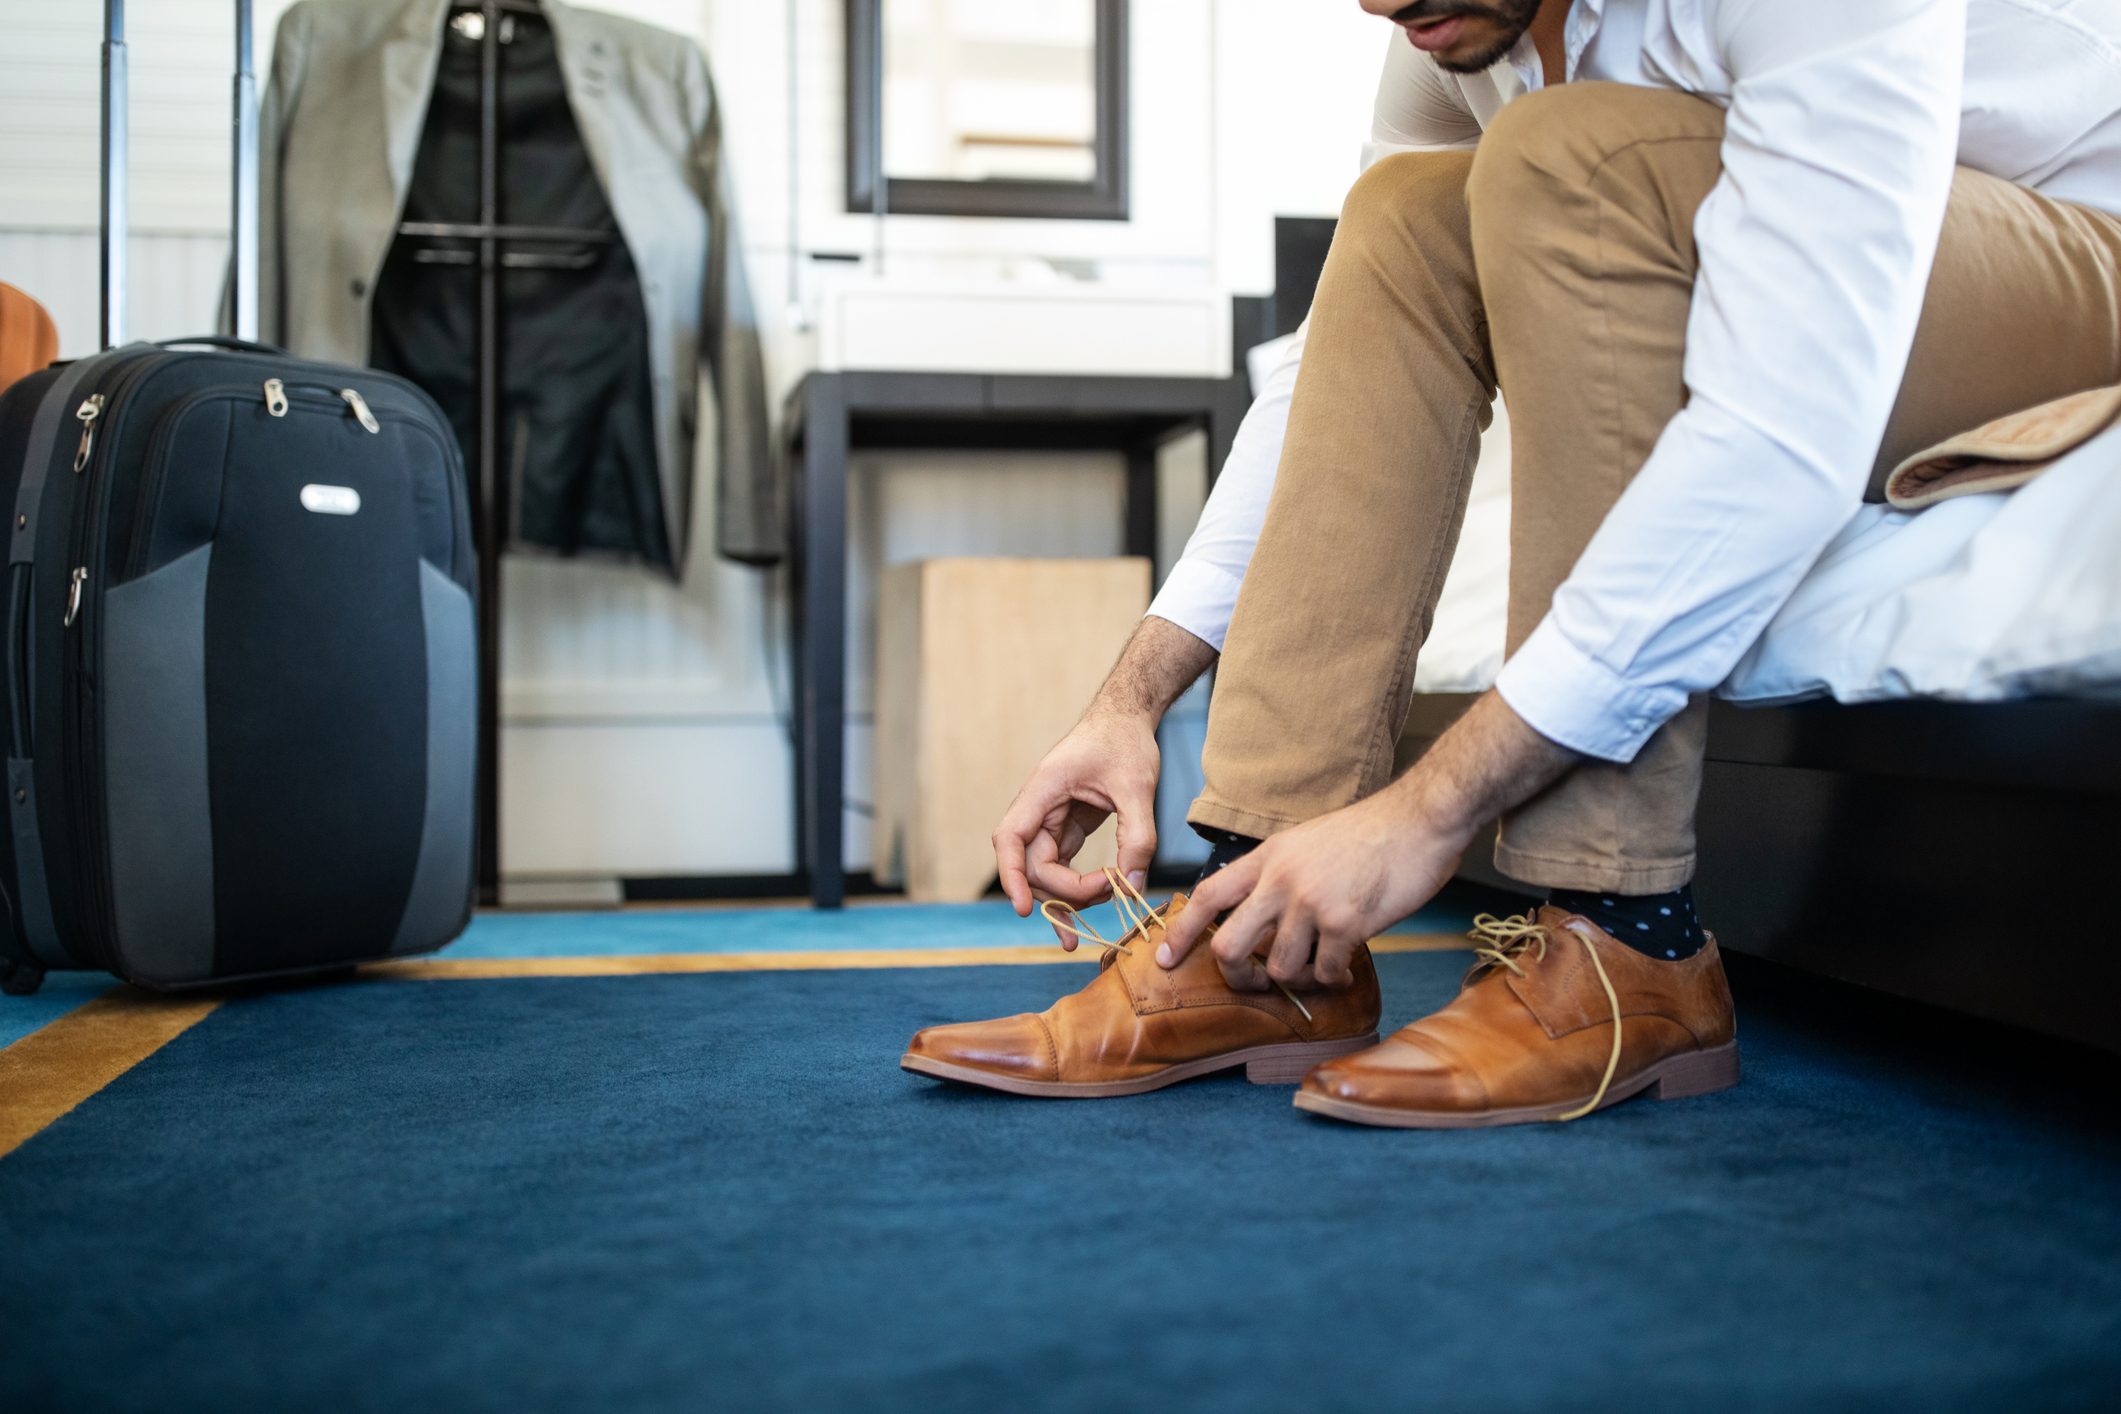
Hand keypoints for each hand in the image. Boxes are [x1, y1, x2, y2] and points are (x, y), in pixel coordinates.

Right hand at [993, 709, 1161, 945]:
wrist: (1126, 719)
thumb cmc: (1125, 741)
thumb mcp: (1137, 786)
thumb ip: (1138, 836)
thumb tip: (1131, 885)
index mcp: (1043, 789)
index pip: (1010, 839)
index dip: (1011, 876)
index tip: (1025, 910)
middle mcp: (1038, 808)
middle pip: (1031, 865)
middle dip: (1066, 890)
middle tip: (1113, 891)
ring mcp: (1050, 821)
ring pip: (1045, 872)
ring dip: (1072, 895)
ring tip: (1112, 897)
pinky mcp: (1066, 828)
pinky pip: (1062, 867)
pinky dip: (1077, 887)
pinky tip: (1096, 901)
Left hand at [1155, 789, 1465, 989]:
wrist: (1420, 820)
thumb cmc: (1369, 834)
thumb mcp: (1305, 843)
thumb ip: (1278, 875)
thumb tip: (1260, 919)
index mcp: (1268, 857)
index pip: (1209, 895)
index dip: (1181, 931)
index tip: (1165, 957)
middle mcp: (1281, 880)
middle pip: (1229, 946)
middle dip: (1237, 977)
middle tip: (1257, 982)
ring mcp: (1312, 902)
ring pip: (1280, 967)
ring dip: (1299, 979)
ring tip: (1320, 967)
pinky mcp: (1347, 922)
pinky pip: (1325, 972)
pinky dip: (1334, 979)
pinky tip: (1346, 968)